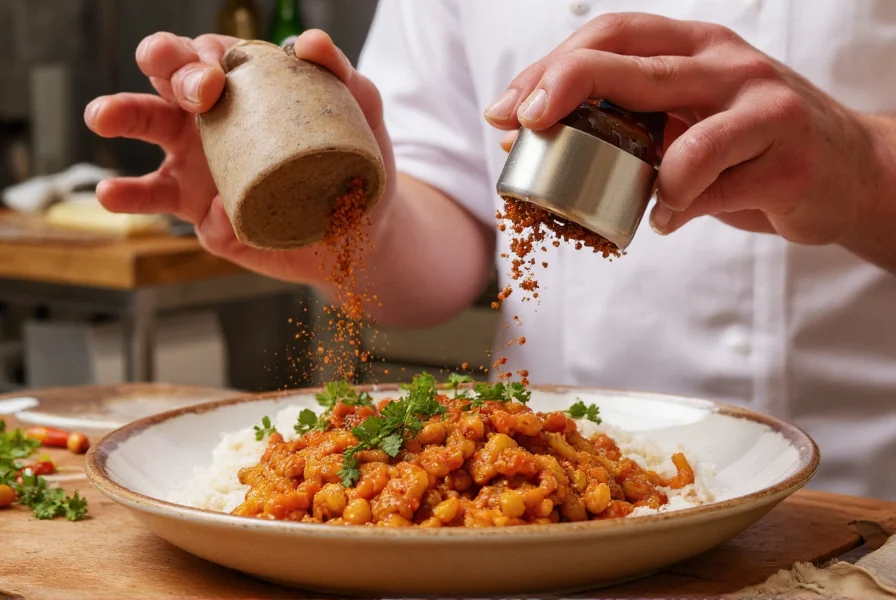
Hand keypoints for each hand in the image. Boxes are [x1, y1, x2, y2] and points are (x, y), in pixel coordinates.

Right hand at [84, 30, 394, 282]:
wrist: (366, 231)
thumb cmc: (357, 164)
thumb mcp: (359, 112)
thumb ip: (339, 73)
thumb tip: (308, 42)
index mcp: (240, 93)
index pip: (206, 58)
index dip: (199, 55)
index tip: (215, 70)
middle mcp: (209, 126)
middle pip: (167, 85)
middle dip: (165, 71)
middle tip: (190, 88)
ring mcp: (200, 171)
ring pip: (147, 137)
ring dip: (120, 115)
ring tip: (102, 115)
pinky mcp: (203, 217)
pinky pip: (172, 206)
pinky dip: (151, 199)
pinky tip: (136, 196)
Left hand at [484, 13, 883, 247]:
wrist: (845, 172)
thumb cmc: (746, 149)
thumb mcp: (681, 122)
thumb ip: (622, 125)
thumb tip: (526, 139)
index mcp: (694, 46)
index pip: (612, 34)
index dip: (551, 66)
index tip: (505, 110)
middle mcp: (725, 62)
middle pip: (630, 60)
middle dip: (562, 87)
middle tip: (523, 124)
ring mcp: (761, 105)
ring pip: (681, 137)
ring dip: (639, 176)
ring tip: (632, 202)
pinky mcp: (787, 157)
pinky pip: (712, 187)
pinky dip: (678, 208)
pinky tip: (671, 219)